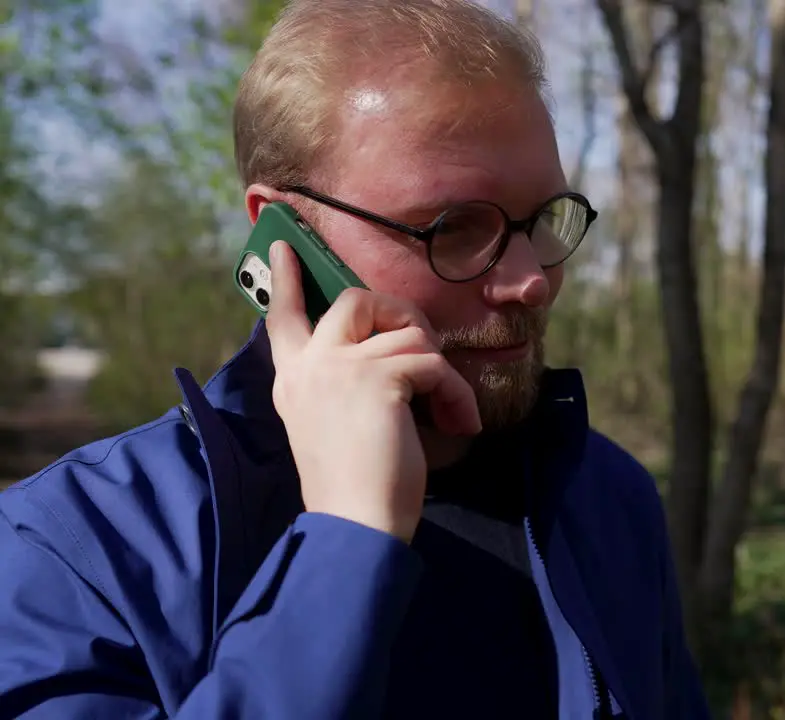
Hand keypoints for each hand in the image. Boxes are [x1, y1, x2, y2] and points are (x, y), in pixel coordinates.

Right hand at [263, 241, 481, 543]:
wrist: (357, 524)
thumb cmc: (356, 487)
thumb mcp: (337, 424)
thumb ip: (348, 384)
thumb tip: (394, 352)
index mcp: (293, 381)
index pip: (283, 316)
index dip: (289, 278)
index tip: (285, 244)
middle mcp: (309, 366)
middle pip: (356, 300)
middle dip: (401, 314)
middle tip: (424, 349)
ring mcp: (339, 367)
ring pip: (409, 333)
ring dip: (440, 372)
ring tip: (447, 410)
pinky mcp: (377, 377)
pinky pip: (433, 362)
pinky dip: (454, 392)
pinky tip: (456, 421)